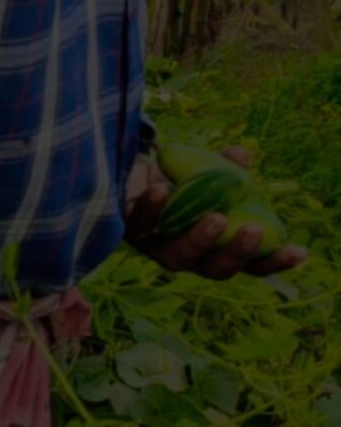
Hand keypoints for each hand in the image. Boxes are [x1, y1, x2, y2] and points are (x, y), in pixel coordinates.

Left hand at [124, 146, 307, 279]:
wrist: (128, 172)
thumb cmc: (179, 178)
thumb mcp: (205, 170)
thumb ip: (225, 168)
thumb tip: (239, 156)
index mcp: (215, 247)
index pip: (249, 264)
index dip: (273, 261)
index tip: (300, 250)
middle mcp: (187, 256)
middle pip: (214, 269)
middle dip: (236, 253)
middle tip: (252, 230)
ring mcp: (156, 248)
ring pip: (177, 257)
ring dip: (198, 238)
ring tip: (215, 216)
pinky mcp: (126, 233)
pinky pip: (138, 225)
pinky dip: (150, 208)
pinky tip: (161, 190)